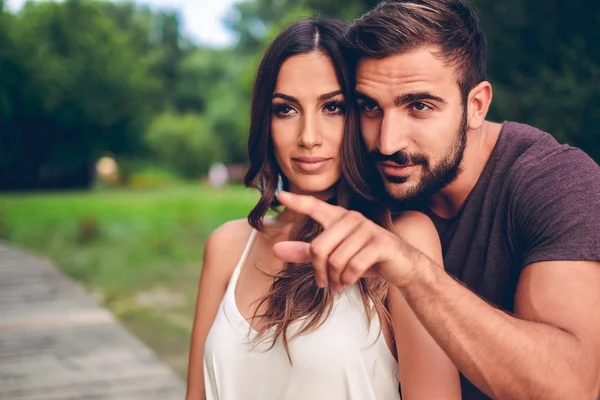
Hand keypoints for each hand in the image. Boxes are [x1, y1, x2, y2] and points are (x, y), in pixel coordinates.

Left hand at [272, 191, 416, 293]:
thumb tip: (276, 249)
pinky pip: (352, 266)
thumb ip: (305, 253)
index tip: (280, 197)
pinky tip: (348, 283)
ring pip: (335, 261)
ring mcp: (367, 229)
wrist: (402, 266)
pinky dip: (347, 280)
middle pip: (318, 247)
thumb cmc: (365, 259)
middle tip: (323, 284)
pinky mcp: (380, 244)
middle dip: (319, 271)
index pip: (316, 207)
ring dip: (334, 280)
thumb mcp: (334, 256)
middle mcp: (352, 219)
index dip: (298, 202)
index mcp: (339, 218)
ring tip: (338, 286)